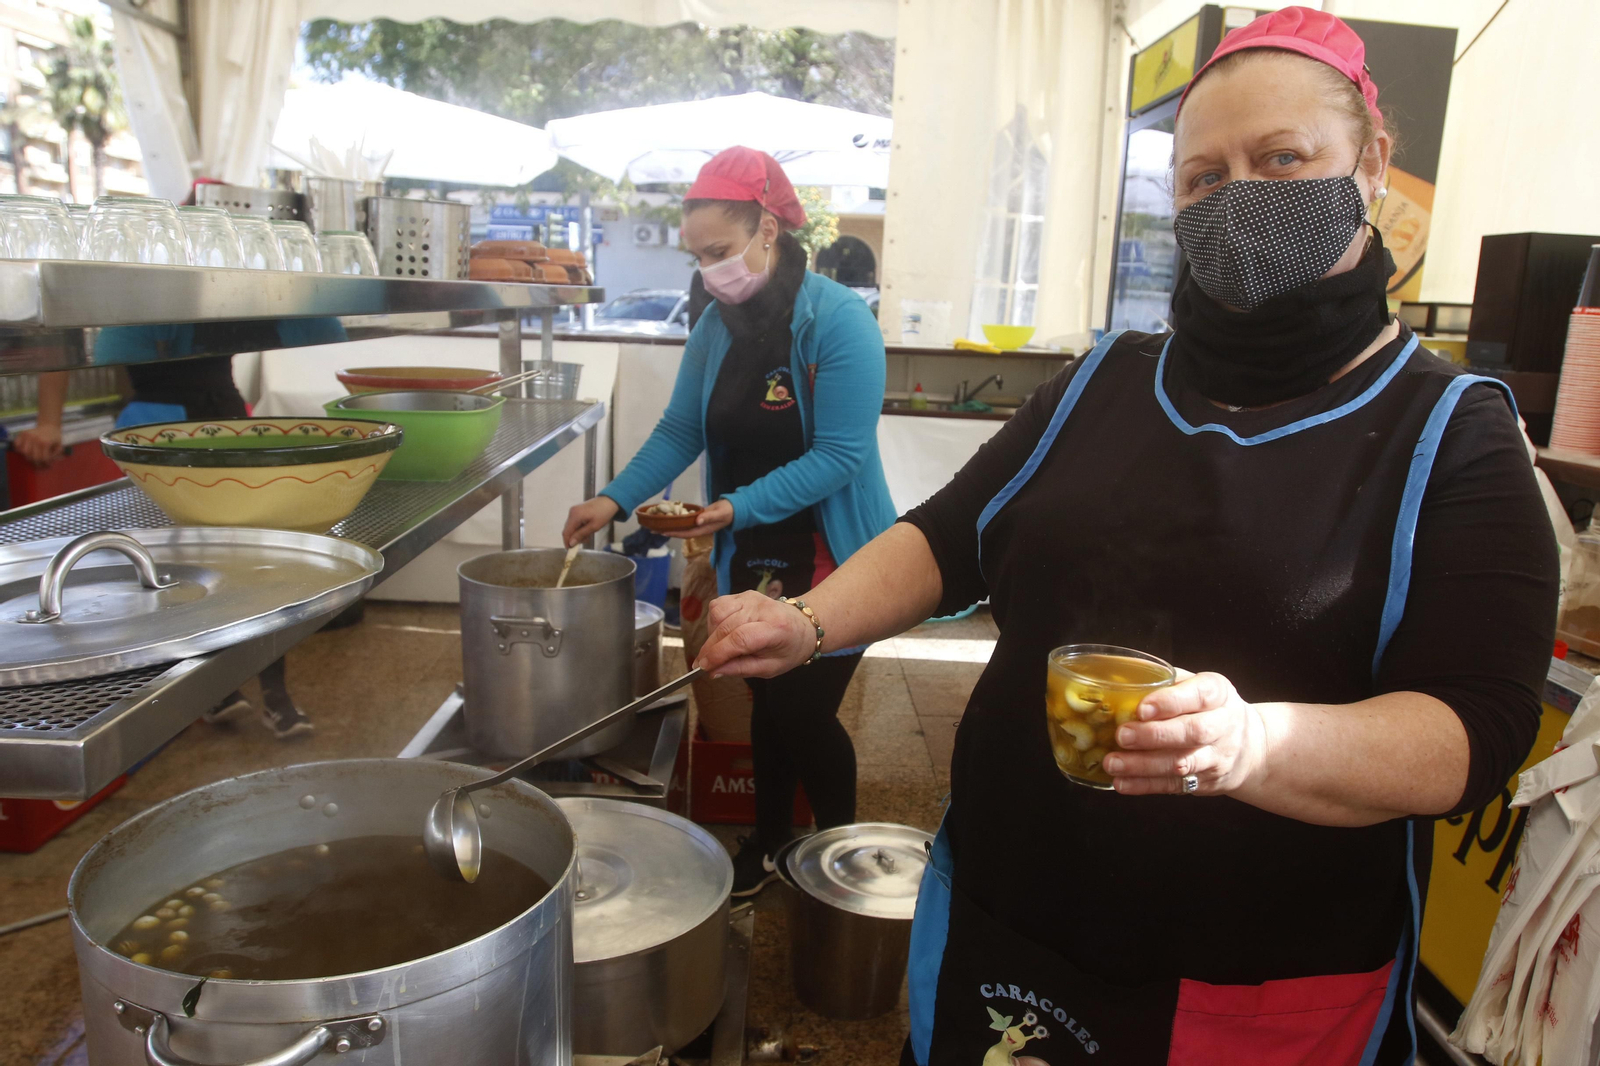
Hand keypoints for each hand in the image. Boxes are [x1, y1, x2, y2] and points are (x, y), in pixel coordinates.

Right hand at [12, 425, 63, 466]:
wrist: (49, 425)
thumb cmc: (55, 437)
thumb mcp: (60, 446)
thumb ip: (56, 455)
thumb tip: (49, 462)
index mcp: (46, 442)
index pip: (43, 458)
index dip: (46, 464)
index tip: (48, 466)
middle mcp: (35, 439)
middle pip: (33, 457)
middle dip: (37, 463)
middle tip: (40, 465)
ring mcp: (27, 436)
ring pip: (24, 452)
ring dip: (29, 458)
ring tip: (34, 459)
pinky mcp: (22, 433)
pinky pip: (17, 445)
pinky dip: (19, 450)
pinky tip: (26, 452)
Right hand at [563, 496, 619, 546]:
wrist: (609, 501)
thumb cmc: (603, 514)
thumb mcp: (594, 527)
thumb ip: (581, 535)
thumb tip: (571, 543)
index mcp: (575, 516)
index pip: (566, 532)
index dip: (567, 542)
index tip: (571, 550)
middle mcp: (571, 512)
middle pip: (568, 529)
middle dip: (574, 538)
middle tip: (585, 541)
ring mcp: (574, 511)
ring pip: (571, 527)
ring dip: (577, 533)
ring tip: (588, 536)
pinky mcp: (577, 511)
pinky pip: (574, 522)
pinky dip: (579, 528)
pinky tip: (587, 530)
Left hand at [662, 498, 733, 539]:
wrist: (733, 508)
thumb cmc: (727, 511)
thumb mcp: (719, 514)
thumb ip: (709, 517)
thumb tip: (697, 521)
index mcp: (702, 529)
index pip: (685, 533)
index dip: (673, 533)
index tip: (662, 532)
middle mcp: (698, 528)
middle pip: (680, 532)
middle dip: (667, 531)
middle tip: (652, 530)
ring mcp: (697, 524)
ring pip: (681, 527)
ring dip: (670, 526)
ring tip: (656, 525)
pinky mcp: (697, 518)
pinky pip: (685, 521)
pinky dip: (676, 520)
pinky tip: (669, 517)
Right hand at [694, 591, 814, 677]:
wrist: (802, 625)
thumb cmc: (788, 649)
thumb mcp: (770, 668)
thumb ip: (741, 669)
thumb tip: (713, 671)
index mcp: (776, 628)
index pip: (740, 638)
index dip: (718, 654)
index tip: (703, 667)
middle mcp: (763, 608)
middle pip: (725, 626)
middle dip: (709, 648)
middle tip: (703, 665)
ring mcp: (751, 598)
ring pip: (717, 613)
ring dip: (711, 634)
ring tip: (719, 647)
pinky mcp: (743, 594)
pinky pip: (718, 605)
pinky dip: (714, 621)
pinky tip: (722, 632)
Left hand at [1102, 672, 1270, 796]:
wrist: (1250, 747)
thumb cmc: (1208, 708)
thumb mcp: (1198, 686)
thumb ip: (1166, 681)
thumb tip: (1119, 675)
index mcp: (1219, 693)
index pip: (1200, 695)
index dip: (1170, 702)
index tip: (1142, 708)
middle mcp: (1223, 725)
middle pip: (1192, 732)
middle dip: (1154, 735)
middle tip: (1122, 736)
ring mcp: (1217, 757)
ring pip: (1182, 763)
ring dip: (1144, 765)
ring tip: (1113, 763)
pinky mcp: (1206, 781)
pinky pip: (1175, 785)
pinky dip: (1146, 785)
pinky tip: (1122, 782)